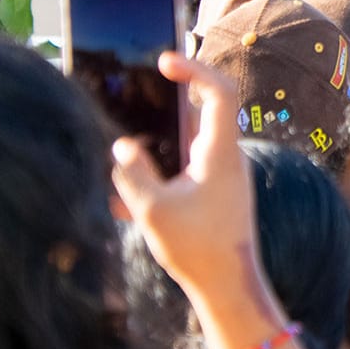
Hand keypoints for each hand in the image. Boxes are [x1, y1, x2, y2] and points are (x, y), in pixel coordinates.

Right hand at [110, 52, 263, 311]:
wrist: (229, 287)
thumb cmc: (198, 248)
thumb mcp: (153, 210)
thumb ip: (133, 174)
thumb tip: (121, 147)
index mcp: (219, 152)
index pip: (219, 92)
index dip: (194, 69)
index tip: (163, 61)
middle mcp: (225, 158)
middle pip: (200, 113)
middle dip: (166, 103)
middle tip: (135, 97)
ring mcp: (221, 176)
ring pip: (187, 144)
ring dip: (157, 144)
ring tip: (120, 153)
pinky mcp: (213, 195)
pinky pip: (183, 172)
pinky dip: (158, 176)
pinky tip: (124, 201)